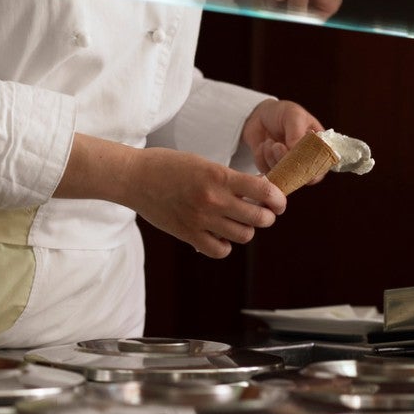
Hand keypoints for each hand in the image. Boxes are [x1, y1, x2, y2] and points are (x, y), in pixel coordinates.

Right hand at [126, 148, 285, 258]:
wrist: (134, 178)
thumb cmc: (169, 166)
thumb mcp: (203, 163)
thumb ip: (230, 178)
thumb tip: (260, 190)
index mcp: (218, 176)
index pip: (264, 191)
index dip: (278, 198)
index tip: (278, 201)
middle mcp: (212, 200)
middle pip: (259, 218)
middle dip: (267, 216)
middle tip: (262, 212)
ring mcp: (200, 220)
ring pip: (243, 235)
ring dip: (246, 229)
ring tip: (238, 221)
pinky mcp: (188, 234)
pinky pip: (220, 250)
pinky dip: (225, 245)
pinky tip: (220, 234)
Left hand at [242, 99, 324, 176]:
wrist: (259, 114)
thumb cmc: (282, 113)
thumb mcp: (293, 116)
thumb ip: (296, 133)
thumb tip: (295, 152)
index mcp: (318, 148)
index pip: (320, 168)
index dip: (312, 172)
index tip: (298, 163)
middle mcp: (304, 161)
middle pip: (300, 177)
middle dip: (286, 163)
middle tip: (277, 145)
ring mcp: (287, 167)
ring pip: (281, 176)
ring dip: (272, 157)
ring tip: (269, 140)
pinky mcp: (271, 169)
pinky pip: (266, 172)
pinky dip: (261, 159)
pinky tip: (263, 145)